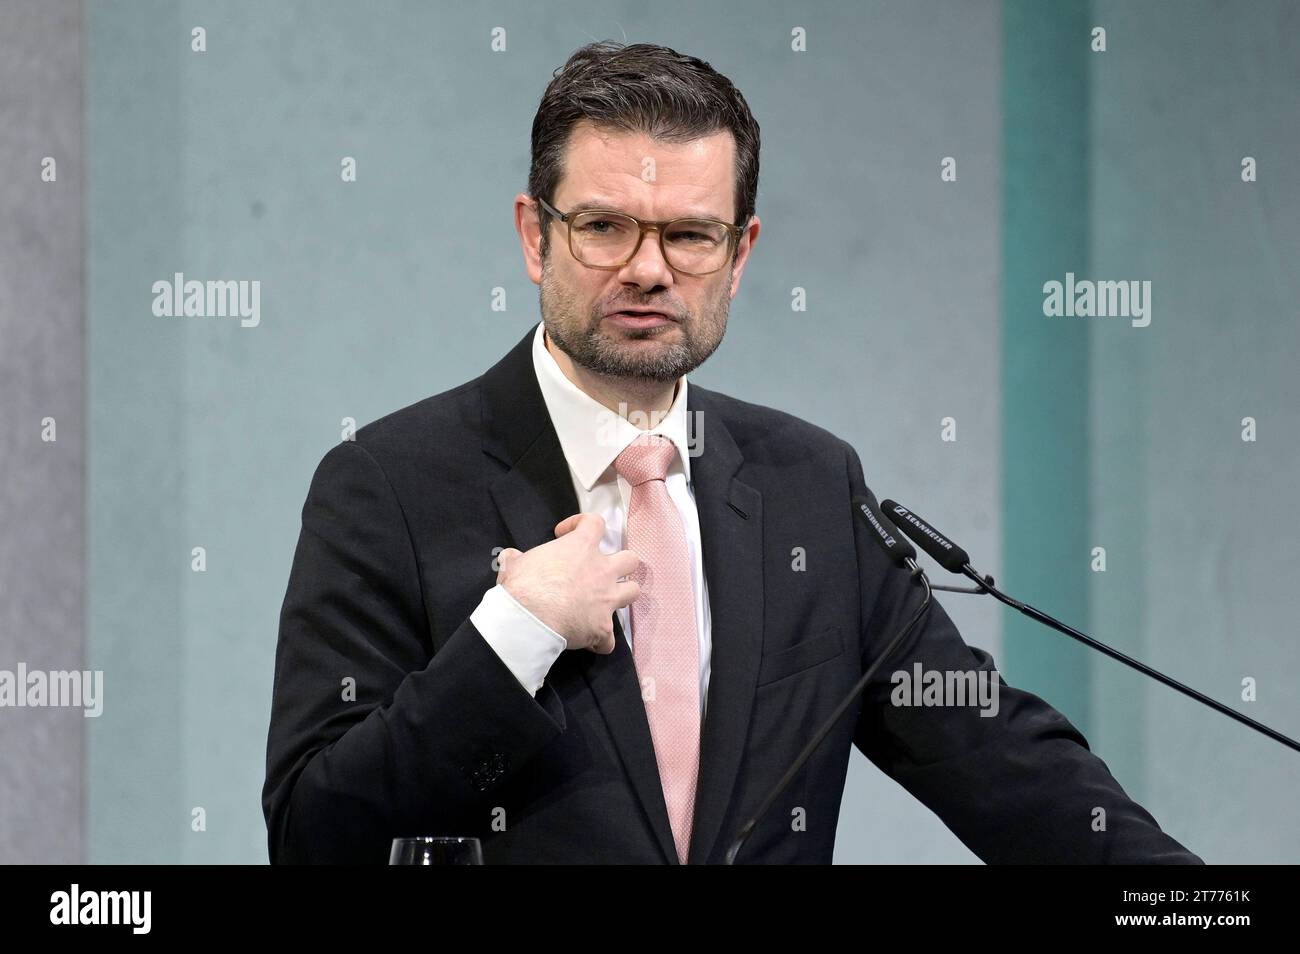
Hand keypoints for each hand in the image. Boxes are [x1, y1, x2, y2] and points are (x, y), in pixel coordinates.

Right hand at [496, 513, 640, 653]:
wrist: (530, 619)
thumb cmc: (523, 585)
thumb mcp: (514, 564)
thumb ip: (516, 558)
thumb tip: (509, 557)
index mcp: (581, 548)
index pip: (594, 522)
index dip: (581, 524)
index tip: (564, 534)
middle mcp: (602, 571)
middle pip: (630, 559)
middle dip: (621, 564)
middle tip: (601, 571)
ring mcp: (607, 600)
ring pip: (633, 592)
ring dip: (622, 597)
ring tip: (605, 603)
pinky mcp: (603, 628)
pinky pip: (610, 638)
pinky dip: (602, 640)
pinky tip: (591, 642)